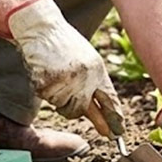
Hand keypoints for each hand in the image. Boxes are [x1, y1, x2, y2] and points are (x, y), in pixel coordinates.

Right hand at [7, 0, 123, 131]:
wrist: (41, 28)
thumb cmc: (64, 43)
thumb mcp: (86, 59)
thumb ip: (94, 81)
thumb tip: (104, 108)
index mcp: (96, 69)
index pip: (109, 98)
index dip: (115, 117)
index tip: (119, 131)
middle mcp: (83, 77)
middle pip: (87, 110)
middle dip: (99, 122)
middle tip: (108, 134)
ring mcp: (65, 81)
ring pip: (67, 108)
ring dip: (63, 102)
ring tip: (59, 82)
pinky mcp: (48, 84)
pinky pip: (51, 101)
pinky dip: (49, 94)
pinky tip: (48, 77)